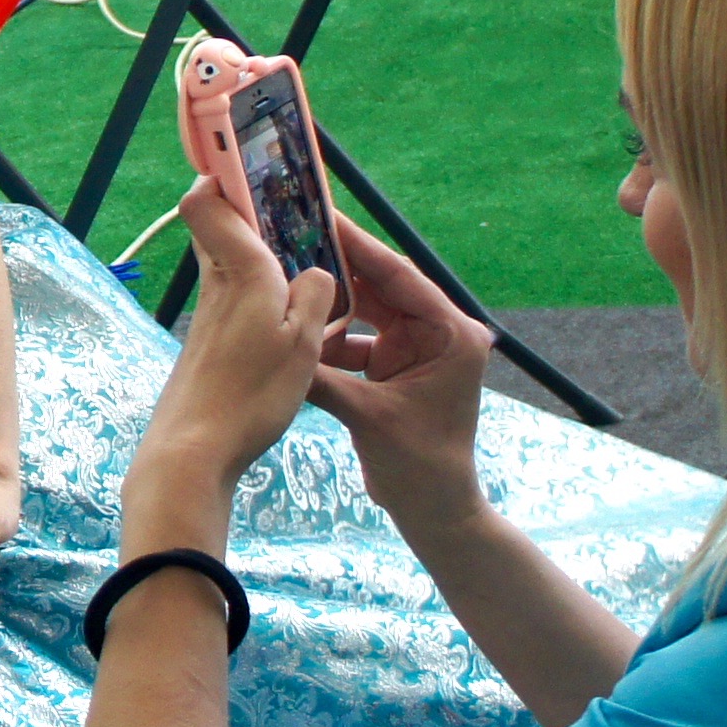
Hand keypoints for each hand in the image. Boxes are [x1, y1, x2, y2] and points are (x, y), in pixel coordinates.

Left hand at [147, 175, 343, 489]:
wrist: (193, 450)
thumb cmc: (250, 395)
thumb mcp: (302, 344)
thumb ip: (315, 297)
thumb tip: (318, 273)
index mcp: (241, 272)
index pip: (205, 202)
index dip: (218, 174)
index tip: (243, 157)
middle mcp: (218, 285)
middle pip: (221, 228)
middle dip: (250, 210)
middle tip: (292, 206)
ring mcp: (210, 315)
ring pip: (231, 264)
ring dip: (259, 254)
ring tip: (302, 261)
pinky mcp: (209, 343)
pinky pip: (235, 299)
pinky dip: (259, 294)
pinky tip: (284, 314)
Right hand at [306, 213, 492, 532]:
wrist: (434, 510)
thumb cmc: (419, 466)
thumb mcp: (367, 416)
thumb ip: (322, 376)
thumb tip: (275, 341)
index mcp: (452, 334)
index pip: (400, 276)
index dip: (359, 246)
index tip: (322, 216)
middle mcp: (440, 332)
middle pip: (383, 286)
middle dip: (338, 267)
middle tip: (292, 237)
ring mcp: (418, 348)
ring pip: (367, 311)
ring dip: (330, 305)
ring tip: (287, 280)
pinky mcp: (398, 365)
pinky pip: (359, 339)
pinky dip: (330, 339)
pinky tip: (297, 333)